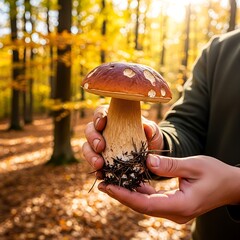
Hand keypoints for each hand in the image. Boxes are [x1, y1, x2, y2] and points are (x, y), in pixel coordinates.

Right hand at [82, 105, 163, 173]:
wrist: (150, 157)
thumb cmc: (149, 138)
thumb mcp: (153, 133)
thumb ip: (151, 130)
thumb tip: (147, 129)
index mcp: (113, 118)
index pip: (101, 112)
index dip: (98, 117)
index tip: (101, 124)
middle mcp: (103, 131)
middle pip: (90, 130)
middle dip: (92, 138)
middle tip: (100, 147)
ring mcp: (99, 146)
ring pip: (87, 148)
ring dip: (90, 156)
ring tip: (99, 165)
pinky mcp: (101, 161)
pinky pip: (94, 165)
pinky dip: (96, 170)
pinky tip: (100, 175)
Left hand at [98, 155, 239, 223]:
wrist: (230, 185)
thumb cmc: (215, 174)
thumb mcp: (194, 165)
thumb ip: (170, 165)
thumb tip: (147, 162)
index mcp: (180, 205)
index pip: (145, 204)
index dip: (124, 195)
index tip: (107, 186)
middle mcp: (175, 212)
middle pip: (141, 206)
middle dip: (120, 194)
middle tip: (102, 183)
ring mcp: (173, 210)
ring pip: (144, 203)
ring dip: (127, 193)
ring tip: (110, 181)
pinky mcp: (172, 204)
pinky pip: (151, 199)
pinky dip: (138, 191)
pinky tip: (128, 181)